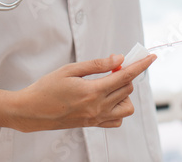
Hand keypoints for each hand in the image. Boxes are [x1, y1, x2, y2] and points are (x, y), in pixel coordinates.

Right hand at [0, 53, 155, 131]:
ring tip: (108, 84)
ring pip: (126, 106)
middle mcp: (97, 108)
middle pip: (127, 89)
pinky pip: (117, 119)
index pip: (125, 76)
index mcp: (92, 92)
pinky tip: (106, 99)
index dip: (140, 65)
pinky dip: (118, 108)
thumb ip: (97, 64)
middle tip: (111, 67)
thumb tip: (118, 59)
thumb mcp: (70, 70)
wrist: (31, 111)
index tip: (151, 57)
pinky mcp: (93, 125)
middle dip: (125, 74)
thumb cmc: (47, 88)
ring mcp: (96, 118)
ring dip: (123, 93)